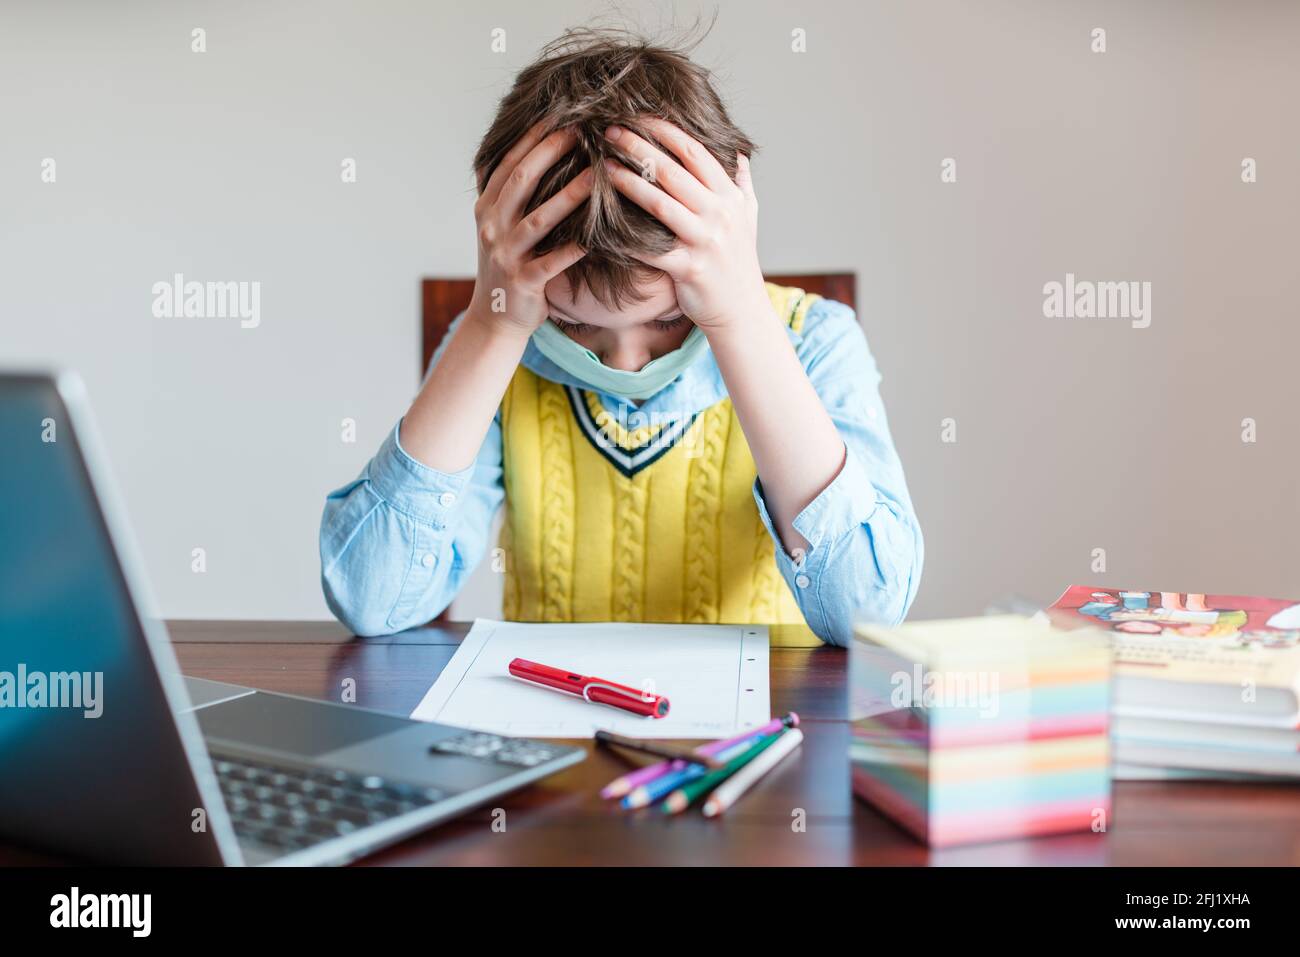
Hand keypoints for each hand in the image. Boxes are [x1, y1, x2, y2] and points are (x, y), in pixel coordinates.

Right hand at [468, 122, 591, 336]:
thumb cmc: (507, 266)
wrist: (496, 318)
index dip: (532, 138)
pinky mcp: (522, 282)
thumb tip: (523, 146)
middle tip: (581, 130)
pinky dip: (571, 250)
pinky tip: (594, 237)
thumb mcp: (497, 225)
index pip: (509, 163)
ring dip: (568, 196)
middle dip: (550, 153)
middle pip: (521, 181)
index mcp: (487, 207)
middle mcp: (492, 226)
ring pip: (538, 219)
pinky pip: (550, 263)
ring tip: (597, 176)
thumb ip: (508, 192)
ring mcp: (505, 255)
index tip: (559, 114)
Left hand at [602, 119, 767, 329]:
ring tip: (602, 166)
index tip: (638, 116)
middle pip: (672, 171)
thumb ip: (742, 182)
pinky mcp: (688, 269)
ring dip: (627, 182)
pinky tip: (603, 220)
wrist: (742, 310)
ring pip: (659, 203)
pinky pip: (649, 247)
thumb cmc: (738, 261)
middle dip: (637, 147)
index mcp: (730, 196)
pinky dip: (624, 234)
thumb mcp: (750, 217)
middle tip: (608, 132)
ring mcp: (705, 242)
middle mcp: (720, 215)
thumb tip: (737, 150)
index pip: (695, 152)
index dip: (665, 130)